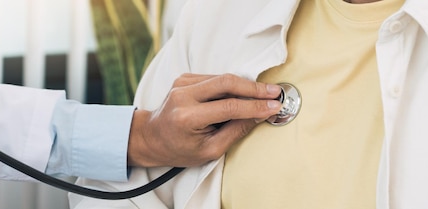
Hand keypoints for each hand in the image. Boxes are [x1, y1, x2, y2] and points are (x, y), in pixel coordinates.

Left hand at [128, 73, 281, 166]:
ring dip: (245, 85)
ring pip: (222, 78)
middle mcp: (182, 96)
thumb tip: (261, 114)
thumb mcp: (210, 150)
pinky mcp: (184, 78)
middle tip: (276, 92)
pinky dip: (231, 85)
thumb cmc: (180, 149)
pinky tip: (242, 93)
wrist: (152, 137)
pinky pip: (214, 78)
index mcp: (187, 117)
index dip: (255, 106)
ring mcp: (182, 83)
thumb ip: (235, 131)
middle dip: (254, 87)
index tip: (275, 106)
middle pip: (226, 82)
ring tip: (266, 93)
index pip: (229, 106)